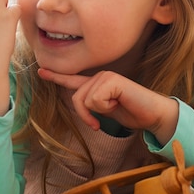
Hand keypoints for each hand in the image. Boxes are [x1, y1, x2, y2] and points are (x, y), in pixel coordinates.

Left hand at [38, 68, 178, 144]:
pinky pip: (96, 100)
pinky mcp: (113, 80)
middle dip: (86, 115)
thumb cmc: (132, 112)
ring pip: (85, 100)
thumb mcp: (105, 110)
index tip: (41, 71)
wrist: (153, 114)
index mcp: (96, 83)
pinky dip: (106, 107)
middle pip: (76, 98)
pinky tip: (120, 102)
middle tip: (99, 122)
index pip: (73, 80)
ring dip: (99, 112)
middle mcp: (99, 76)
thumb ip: (92, 105)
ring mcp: (106, 76)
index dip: (56, 76)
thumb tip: (81, 104)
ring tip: (116, 107)